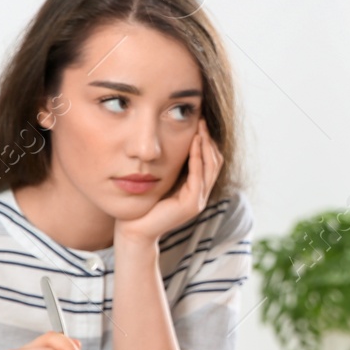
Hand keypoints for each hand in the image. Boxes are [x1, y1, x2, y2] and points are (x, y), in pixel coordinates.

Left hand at [114, 120, 222, 248]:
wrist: (134, 229)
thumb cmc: (142, 204)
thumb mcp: (161, 180)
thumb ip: (170, 167)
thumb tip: (171, 143)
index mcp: (195, 190)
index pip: (210, 162)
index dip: (207, 143)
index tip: (200, 123)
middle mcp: (200, 195)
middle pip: (215, 162)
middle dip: (209, 140)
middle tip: (203, 121)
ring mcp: (198, 201)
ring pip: (210, 167)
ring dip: (206, 145)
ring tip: (200, 128)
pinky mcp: (191, 204)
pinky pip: (198, 175)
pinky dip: (197, 157)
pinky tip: (193, 142)